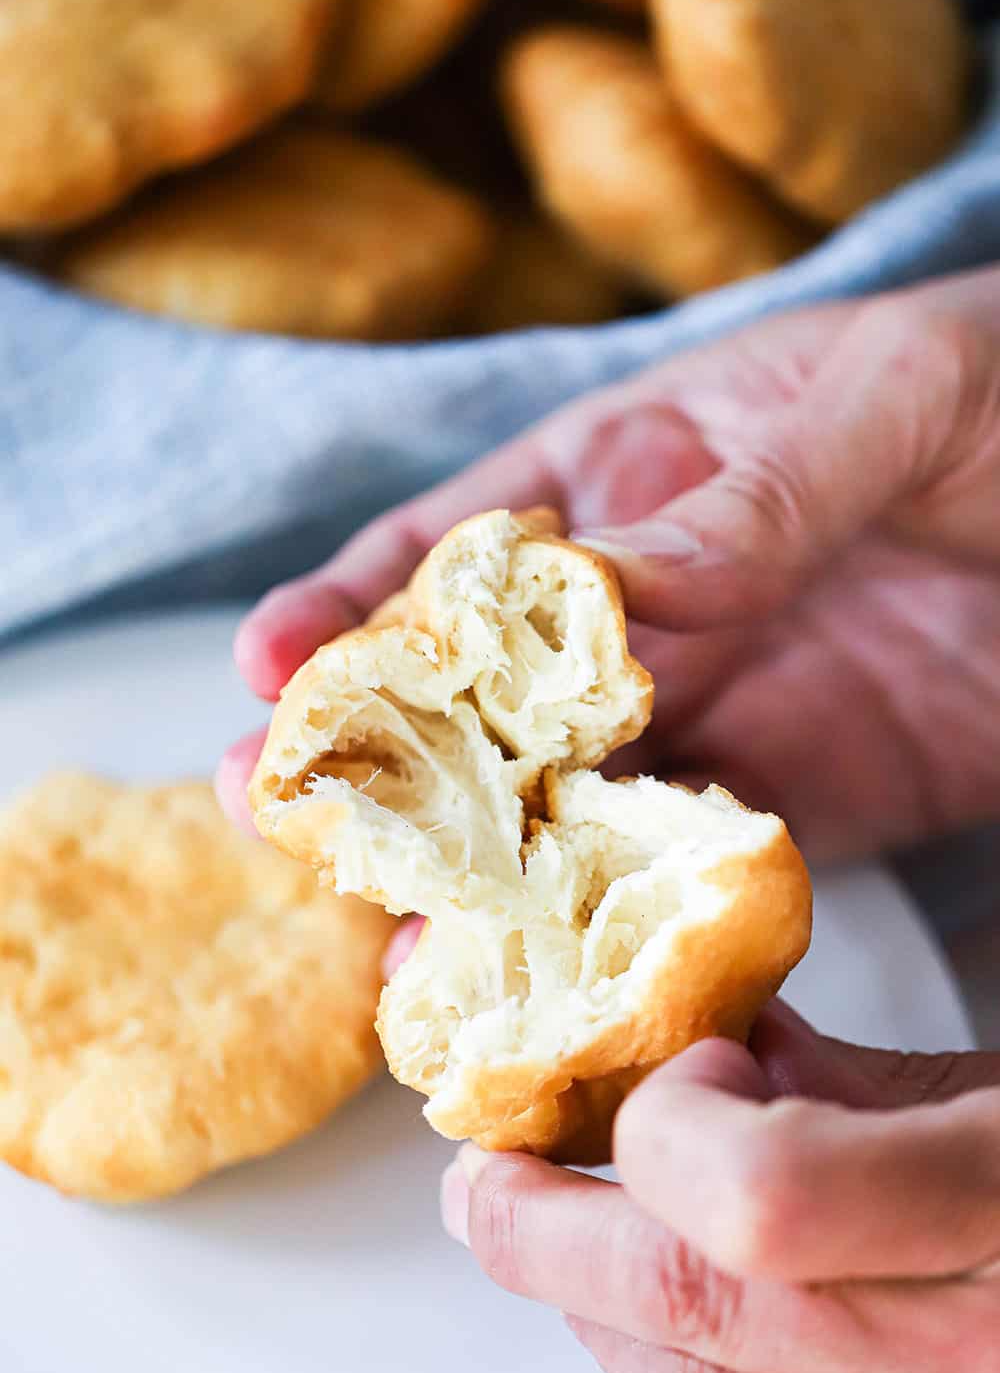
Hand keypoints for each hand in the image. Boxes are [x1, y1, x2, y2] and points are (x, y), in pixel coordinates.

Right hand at [217, 265, 999, 863]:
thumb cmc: (998, 397)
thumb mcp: (879, 404)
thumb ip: (746, 496)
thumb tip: (611, 594)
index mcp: (629, 481)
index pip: (459, 549)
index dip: (351, 606)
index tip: (266, 665)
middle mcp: (644, 619)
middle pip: (478, 700)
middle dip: (375, 759)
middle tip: (276, 819)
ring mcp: (713, 720)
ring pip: (558, 809)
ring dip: (474, 874)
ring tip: (393, 940)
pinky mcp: (792, 807)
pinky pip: (681, 878)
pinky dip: (615, 928)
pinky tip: (554, 975)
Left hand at [439, 1002, 999, 1372]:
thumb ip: (858, 1080)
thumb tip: (709, 1039)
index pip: (763, 1198)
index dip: (680, 1124)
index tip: (686, 1060)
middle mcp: (973, 1357)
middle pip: (689, 1303)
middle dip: (545, 1229)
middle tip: (483, 1170)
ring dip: (588, 1301)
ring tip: (530, 1225)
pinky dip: (676, 1366)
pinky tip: (649, 1310)